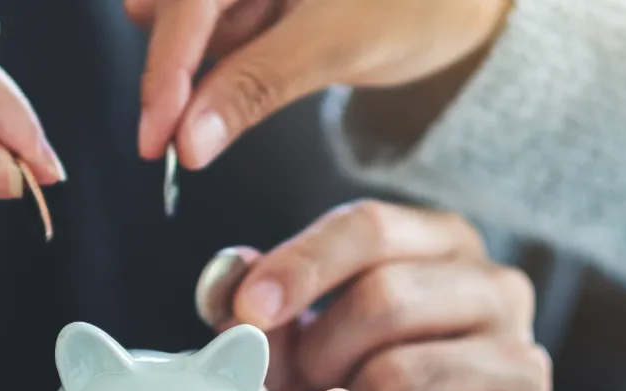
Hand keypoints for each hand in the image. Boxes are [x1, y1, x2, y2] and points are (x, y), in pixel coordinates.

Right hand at [125, 0, 510, 167]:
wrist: (468, 5)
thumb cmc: (420, 4)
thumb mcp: (335, 46)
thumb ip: (252, 87)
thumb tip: (187, 141)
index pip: (186, 4)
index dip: (164, 73)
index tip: (156, 138)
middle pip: (172, 7)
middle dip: (183, 61)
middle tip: (214, 108)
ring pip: (191, 21)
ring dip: (211, 60)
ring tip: (294, 59)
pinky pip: (219, 27)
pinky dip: (232, 57)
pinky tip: (281, 51)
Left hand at [219, 200, 562, 390]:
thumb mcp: (287, 355)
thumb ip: (261, 311)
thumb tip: (230, 276)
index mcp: (441, 246)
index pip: (370, 226)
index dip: (301, 265)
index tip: (247, 310)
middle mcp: (498, 291)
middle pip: (384, 297)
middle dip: (320, 354)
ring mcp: (525, 367)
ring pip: (405, 376)